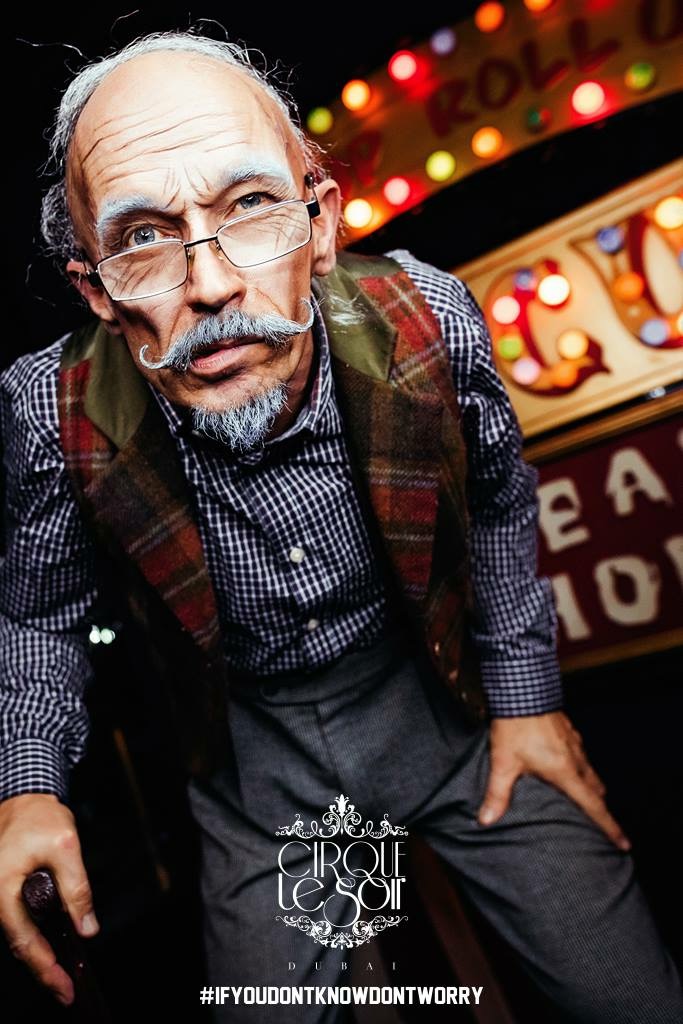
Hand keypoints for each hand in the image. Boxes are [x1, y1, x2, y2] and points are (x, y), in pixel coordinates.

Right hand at [0, 792, 99, 1005]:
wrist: (23, 797)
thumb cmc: (38, 816)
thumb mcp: (65, 846)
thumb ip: (76, 888)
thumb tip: (87, 927)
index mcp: (2, 889)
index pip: (24, 939)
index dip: (45, 967)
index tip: (64, 988)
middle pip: (18, 943)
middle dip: (42, 969)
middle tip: (64, 990)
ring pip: (17, 934)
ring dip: (38, 955)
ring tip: (60, 975)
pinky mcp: (3, 891)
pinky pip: (17, 921)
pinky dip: (33, 937)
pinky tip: (50, 947)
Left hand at [477, 711, 630, 850]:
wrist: (523, 690)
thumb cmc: (515, 725)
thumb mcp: (504, 762)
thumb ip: (498, 793)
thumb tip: (487, 819)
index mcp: (565, 772)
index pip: (593, 806)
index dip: (609, 827)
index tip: (624, 843)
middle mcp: (576, 759)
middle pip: (596, 790)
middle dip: (599, 808)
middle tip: (600, 824)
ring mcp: (574, 743)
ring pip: (590, 772)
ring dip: (590, 787)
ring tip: (584, 798)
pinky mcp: (569, 731)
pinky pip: (581, 756)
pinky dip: (580, 768)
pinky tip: (568, 767)